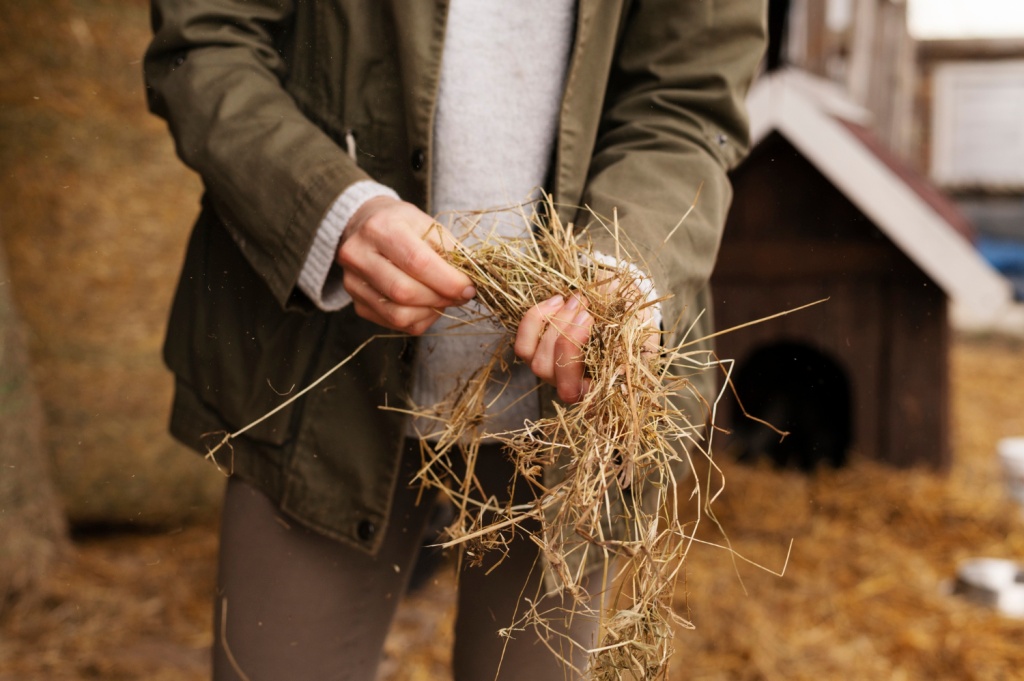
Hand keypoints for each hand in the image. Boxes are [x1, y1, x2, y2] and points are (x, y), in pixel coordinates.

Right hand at [338, 196, 475, 334]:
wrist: (363, 225)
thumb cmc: (400, 224)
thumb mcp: (426, 224)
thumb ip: (449, 251)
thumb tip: (472, 281)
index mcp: (380, 228)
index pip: (417, 262)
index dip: (448, 281)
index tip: (468, 287)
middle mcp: (358, 255)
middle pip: (404, 292)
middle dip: (440, 299)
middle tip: (460, 296)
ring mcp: (353, 282)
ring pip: (398, 314)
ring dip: (430, 312)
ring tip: (443, 299)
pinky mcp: (356, 303)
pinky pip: (394, 323)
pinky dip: (418, 319)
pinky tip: (426, 305)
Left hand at [514, 288, 658, 403]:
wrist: (622, 301)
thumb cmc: (636, 323)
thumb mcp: (643, 336)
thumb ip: (637, 352)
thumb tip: (620, 369)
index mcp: (598, 389)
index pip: (571, 390)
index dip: (572, 357)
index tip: (591, 321)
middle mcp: (570, 384)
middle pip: (547, 371)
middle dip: (563, 335)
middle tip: (585, 309)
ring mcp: (550, 369)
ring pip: (532, 359)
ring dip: (552, 325)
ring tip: (577, 300)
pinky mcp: (536, 351)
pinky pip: (522, 343)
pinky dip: (535, 319)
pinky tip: (557, 301)